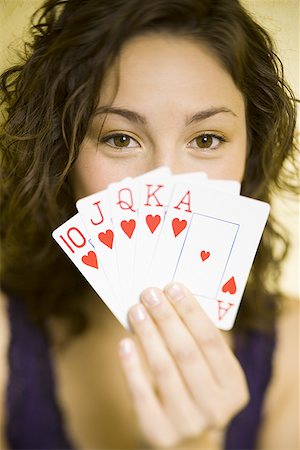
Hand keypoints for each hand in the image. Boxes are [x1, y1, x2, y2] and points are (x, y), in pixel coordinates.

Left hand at [118, 283, 248, 447]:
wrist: (184, 426)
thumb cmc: (195, 383)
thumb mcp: (209, 366)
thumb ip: (196, 338)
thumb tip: (168, 297)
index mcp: (234, 386)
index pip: (212, 341)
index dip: (191, 312)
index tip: (173, 287)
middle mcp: (216, 409)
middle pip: (186, 353)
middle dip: (166, 319)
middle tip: (149, 293)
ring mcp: (188, 424)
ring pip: (163, 370)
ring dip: (148, 335)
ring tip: (136, 310)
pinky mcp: (160, 433)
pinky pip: (142, 394)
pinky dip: (132, 366)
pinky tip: (124, 342)